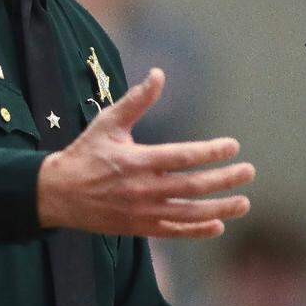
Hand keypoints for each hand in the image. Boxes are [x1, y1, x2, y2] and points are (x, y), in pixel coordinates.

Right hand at [36, 68, 254, 237]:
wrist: (58, 194)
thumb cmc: (84, 153)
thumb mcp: (107, 124)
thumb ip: (136, 101)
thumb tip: (158, 74)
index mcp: (136, 161)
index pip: (183, 157)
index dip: (211, 152)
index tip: (233, 146)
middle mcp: (142, 189)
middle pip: (193, 186)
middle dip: (224, 179)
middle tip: (248, 172)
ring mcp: (142, 212)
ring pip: (189, 213)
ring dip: (220, 209)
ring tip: (243, 202)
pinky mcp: (139, 228)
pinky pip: (173, 231)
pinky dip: (196, 230)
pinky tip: (216, 224)